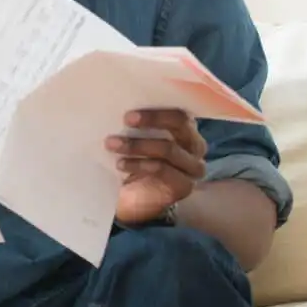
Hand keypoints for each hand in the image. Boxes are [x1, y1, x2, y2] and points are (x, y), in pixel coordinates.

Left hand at [106, 109, 207, 225]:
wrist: (135, 200)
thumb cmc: (134, 161)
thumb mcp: (135, 139)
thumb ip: (136, 124)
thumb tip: (117, 106)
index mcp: (186, 129)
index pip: (179, 113)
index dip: (156, 111)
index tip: (128, 114)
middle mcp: (195, 145)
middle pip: (179, 125)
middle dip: (151, 120)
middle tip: (125, 120)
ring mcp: (193, 167)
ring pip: (168, 148)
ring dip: (137, 145)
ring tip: (112, 144)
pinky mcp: (185, 185)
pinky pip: (162, 169)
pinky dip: (139, 164)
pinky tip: (121, 164)